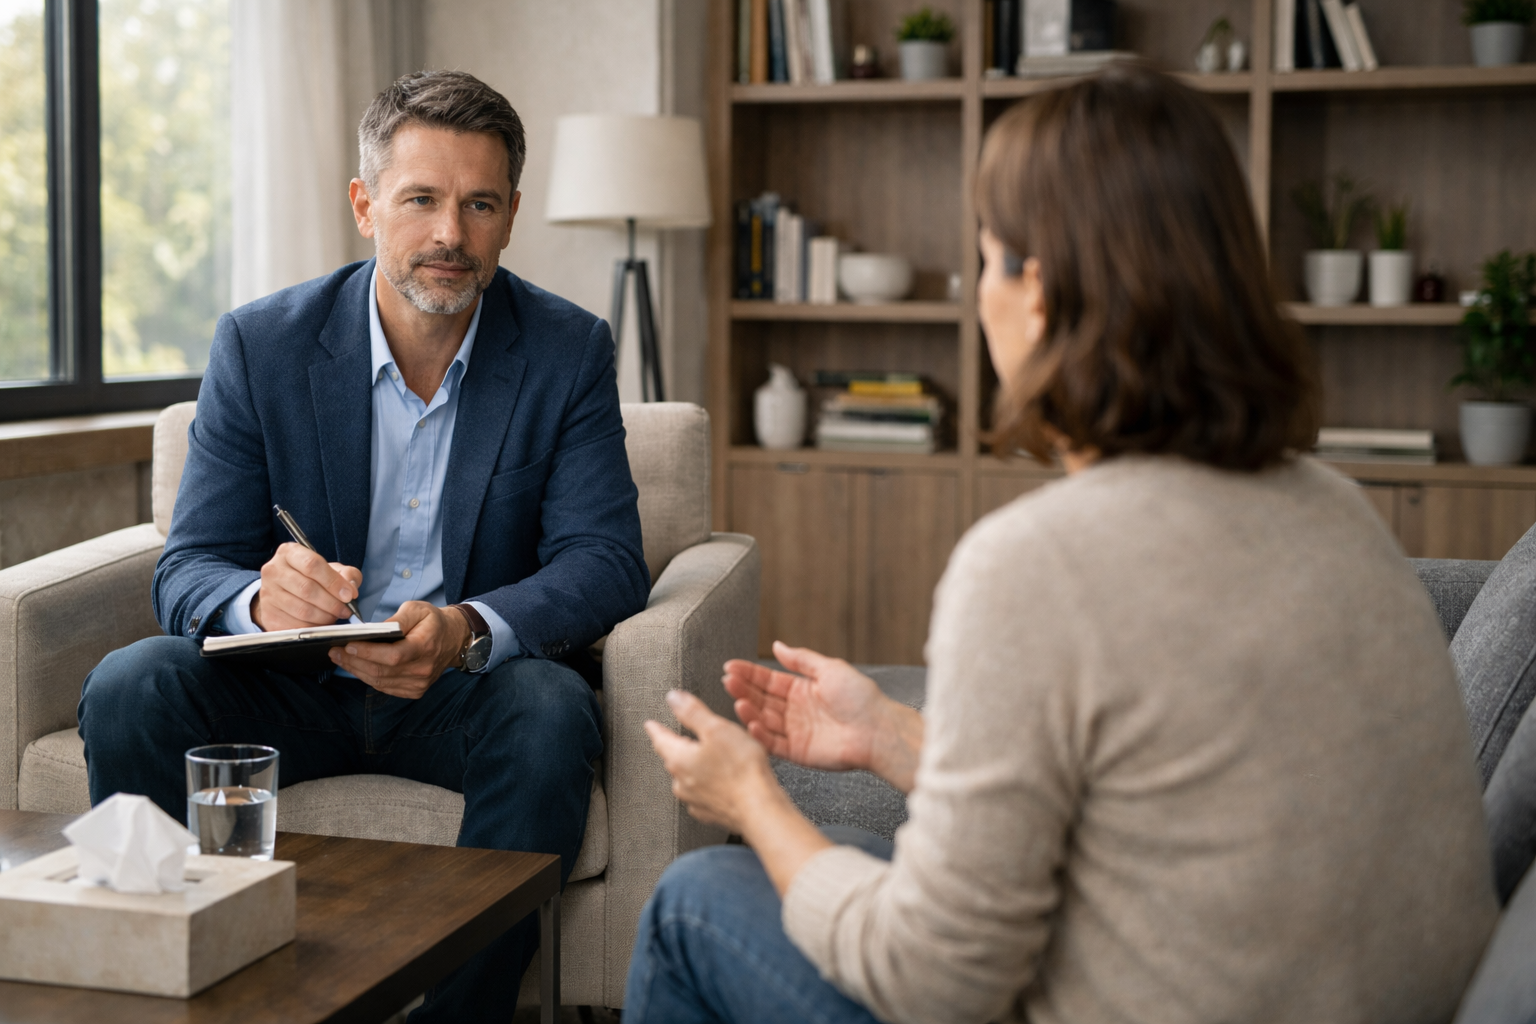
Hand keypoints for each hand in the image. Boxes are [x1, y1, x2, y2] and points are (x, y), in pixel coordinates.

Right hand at [251, 543, 361, 630]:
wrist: (284, 592)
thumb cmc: (311, 577)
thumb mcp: (331, 569)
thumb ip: (346, 573)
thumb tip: (351, 587)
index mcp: (289, 553)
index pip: (312, 565)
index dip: (334, 582)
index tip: (349, 594)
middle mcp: (274, 571)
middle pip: (307, 589)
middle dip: (332, 603)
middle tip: (345, 609)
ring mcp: (268, 593)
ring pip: (302, 610)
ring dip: (325, 616)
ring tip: (335, 615)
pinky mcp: (269, 615)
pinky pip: (296, 625)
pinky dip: (314, 627)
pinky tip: (321, 622)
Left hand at [328, 601, 469, 698]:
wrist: (453, 640)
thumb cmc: (433, 622)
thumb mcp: (417, 609)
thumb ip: (397, 618)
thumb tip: (374, 630)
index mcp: (425, 646)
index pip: (393, 655)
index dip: (368, 653)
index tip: (348, 645)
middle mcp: (423, 669)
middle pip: (382, 671)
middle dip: (354, 662)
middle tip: (334, 651)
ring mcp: (419, 683)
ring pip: (380, 682)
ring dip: (356, 671)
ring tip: (340, 659)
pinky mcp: (415, 691)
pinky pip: (385, 688)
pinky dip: (367, 678)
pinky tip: (356, 668)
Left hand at [644, 690, 785, 833]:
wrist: (759, 808)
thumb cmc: (741, 769)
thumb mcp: (716, 729)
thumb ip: (692, 712)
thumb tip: (673, 698)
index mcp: (679, 759)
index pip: (660, 739)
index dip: (656, 728)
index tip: (650, 724)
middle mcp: (682, 782)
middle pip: (673, 758)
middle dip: (676, 747)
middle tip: (679, 737)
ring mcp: (696, 799)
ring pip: (687, 777)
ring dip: (693, 766)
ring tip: (703, 757)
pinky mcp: (711, 812)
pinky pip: (703, 793)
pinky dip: (708, 784)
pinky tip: (720, 780)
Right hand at [726, 640, 917, 777]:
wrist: (877, 729)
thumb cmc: (860, 698)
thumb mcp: (829, 669)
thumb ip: (801, 660)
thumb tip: (777, 646)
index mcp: (802, 690)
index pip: (768, 680)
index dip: (749, 673)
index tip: (730, 667)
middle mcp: (795, 710)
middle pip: (762, 699)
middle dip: (743, 689)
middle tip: (728, 681)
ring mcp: (794, 732)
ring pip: (763, 720)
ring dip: (748, 711)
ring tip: (737, 700)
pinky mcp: (797, 752)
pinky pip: (773, 743)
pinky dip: (760, 735)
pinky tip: (750, 722)